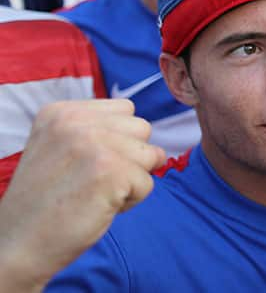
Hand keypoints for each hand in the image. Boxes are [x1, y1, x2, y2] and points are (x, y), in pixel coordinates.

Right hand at [0, 100, 164, 289]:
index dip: (118, 141)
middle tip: (92, 182)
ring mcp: (93, 144)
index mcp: (61, 111)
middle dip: (130, 158)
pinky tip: (98, 208)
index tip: (86, 165)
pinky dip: (131, 201)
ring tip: (96, 194)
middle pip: (142, 129)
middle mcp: (75, 121)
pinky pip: (148, 183)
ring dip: (132, 179)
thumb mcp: (60, 148)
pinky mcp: (111, 171)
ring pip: (151, 154)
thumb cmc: (46, 202)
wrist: (17, 245)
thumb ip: (99, 133)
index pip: (125, 110)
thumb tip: (159, 150)